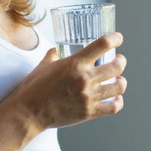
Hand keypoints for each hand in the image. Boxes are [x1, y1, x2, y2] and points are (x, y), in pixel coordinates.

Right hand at [9, 32, 126, 131]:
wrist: (28, 112)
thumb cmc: (33, 88)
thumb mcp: (42, 66)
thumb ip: (52, 56)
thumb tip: (54, 50)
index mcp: (75, 63)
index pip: (103, 44)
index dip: (115, 39)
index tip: (118, 38)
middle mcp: (85, 78)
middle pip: (117, 66)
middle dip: (121, 61)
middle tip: (119, 61)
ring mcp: (88, 97)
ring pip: (119, 86)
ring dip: (121, 81)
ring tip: (118, 80)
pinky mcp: (89, 112)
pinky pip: (114, 107)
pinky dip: (118, 102)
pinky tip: (116, 98)